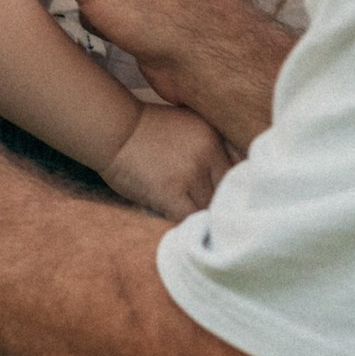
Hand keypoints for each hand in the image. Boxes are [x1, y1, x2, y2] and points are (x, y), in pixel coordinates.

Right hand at [100, 103, 231, 219]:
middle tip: (214, 219)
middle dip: (219, 205)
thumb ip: (210, 145)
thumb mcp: (187, 125)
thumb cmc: (146, 130)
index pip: (239, 172)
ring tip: (197, 226)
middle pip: (226, 192)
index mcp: (214, 136)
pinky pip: (189, 219)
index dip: (232, 190)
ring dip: (202, 218)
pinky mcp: (171, 191)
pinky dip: (188, 227)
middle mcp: (208, 152)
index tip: (227, 202)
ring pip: (208, 208)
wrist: (115, 130)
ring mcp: (191, 172)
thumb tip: (230, 176)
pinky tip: (183, 230)